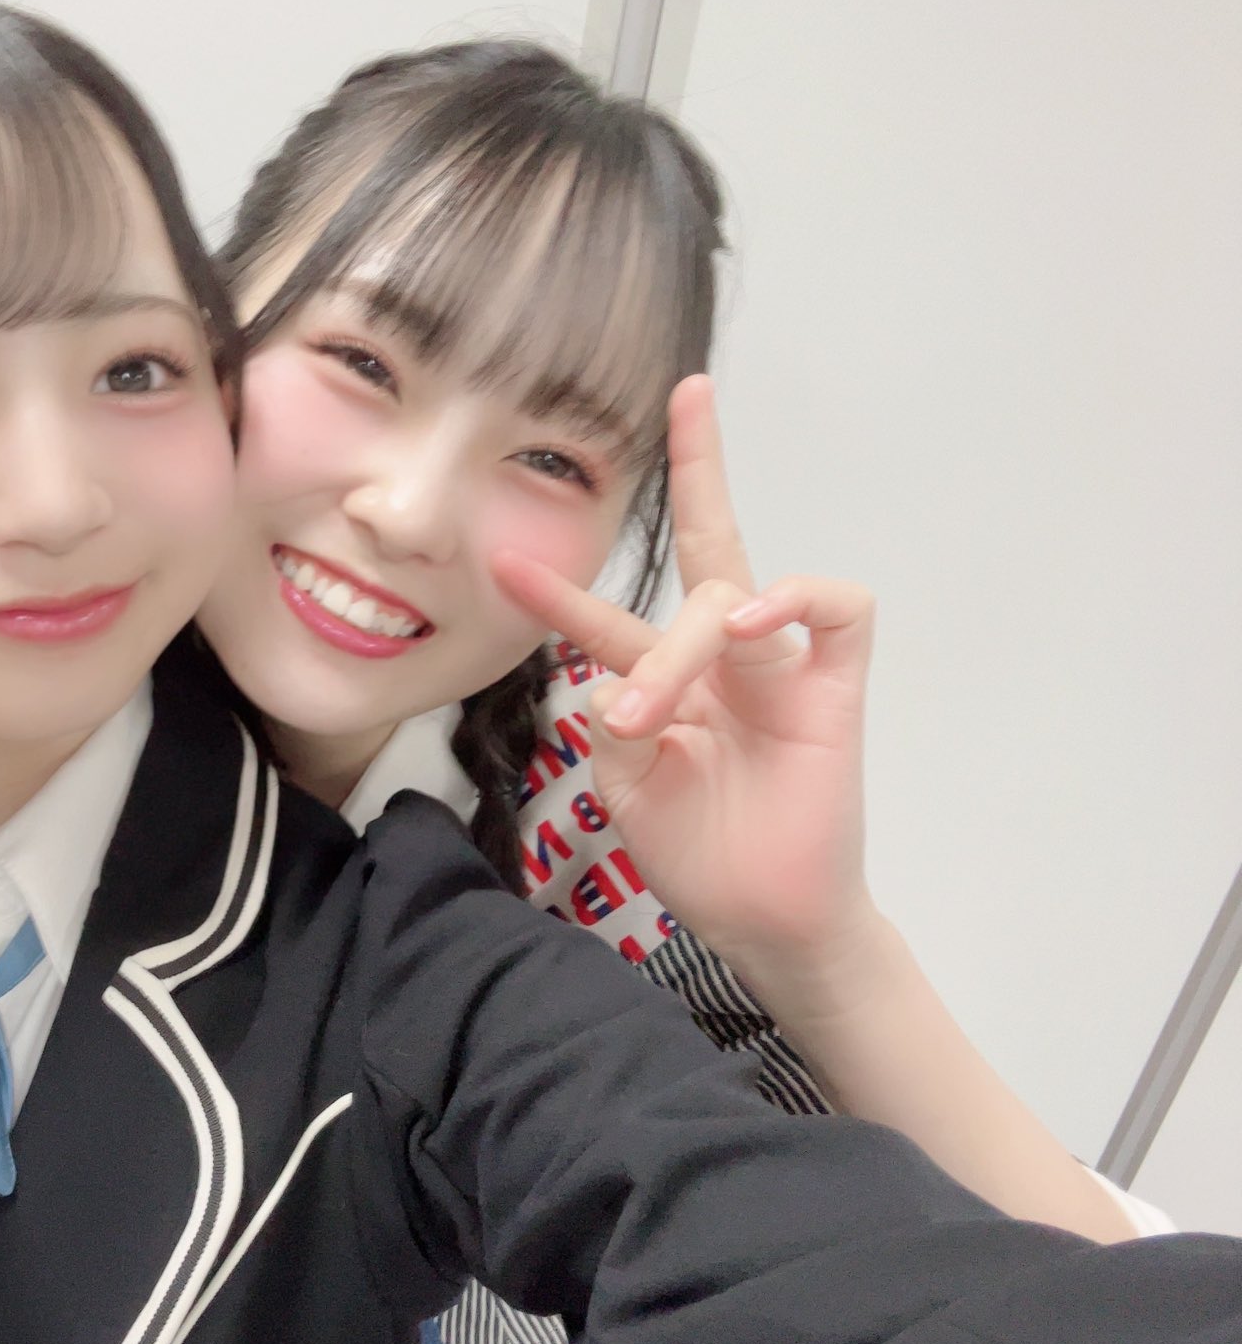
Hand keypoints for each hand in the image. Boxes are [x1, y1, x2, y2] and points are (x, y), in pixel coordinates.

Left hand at [492, 376, 880, 981]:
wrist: (764, 923)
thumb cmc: (701, 854)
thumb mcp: (628, 789)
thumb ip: (613, 730)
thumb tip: (610, 686)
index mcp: (668, 680)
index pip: (614, 615)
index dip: (562, 587)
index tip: (504, 555)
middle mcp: (724, 659)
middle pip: (710, 541)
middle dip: (700, 466)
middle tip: (679, 420)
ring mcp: (782, 668)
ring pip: (736, 592)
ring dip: (682, 647)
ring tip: (649, 717)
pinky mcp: (836, 689)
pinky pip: (838, 608)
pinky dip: (795, 600)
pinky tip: (750, 627)